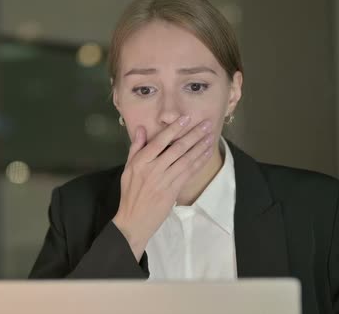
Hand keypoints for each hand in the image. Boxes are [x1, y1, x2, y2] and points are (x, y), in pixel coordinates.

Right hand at [112, 115, 213, 260]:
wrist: (134, 220)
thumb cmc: (130, 194)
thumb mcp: (127, 169)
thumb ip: (135, 148)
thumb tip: (141, 129)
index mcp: (140, 162)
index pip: (158, 142)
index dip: (174, 129)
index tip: (186, 118)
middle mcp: (153, 169)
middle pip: (176, 149)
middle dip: (193, 135)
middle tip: (206, 124)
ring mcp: (164, 181)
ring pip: (186, 160)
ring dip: (200, 147)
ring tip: (210, 136)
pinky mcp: (173, 191)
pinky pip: (189, 173)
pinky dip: (199, 162)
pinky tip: (206, 153)